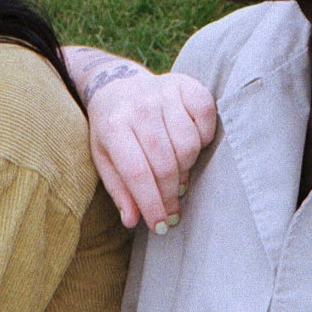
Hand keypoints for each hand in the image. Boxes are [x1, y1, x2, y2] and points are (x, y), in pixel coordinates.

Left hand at [89, 68, 215, 229]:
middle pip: (165, 163)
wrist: (117, 85)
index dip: (152, 204)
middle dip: (170, 194)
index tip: (160, 226)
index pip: (137, 173)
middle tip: (172, 211)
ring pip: (188, 144)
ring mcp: (164, 93)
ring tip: (176, 172)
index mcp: (113, 126)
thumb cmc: (111, 129)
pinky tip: (191, 142)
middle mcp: (139, 107)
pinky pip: (207, 117)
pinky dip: (204, 136)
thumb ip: (119, 190)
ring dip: (186, 167)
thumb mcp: (104, 158)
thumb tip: (132, 221)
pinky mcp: (187, 84)